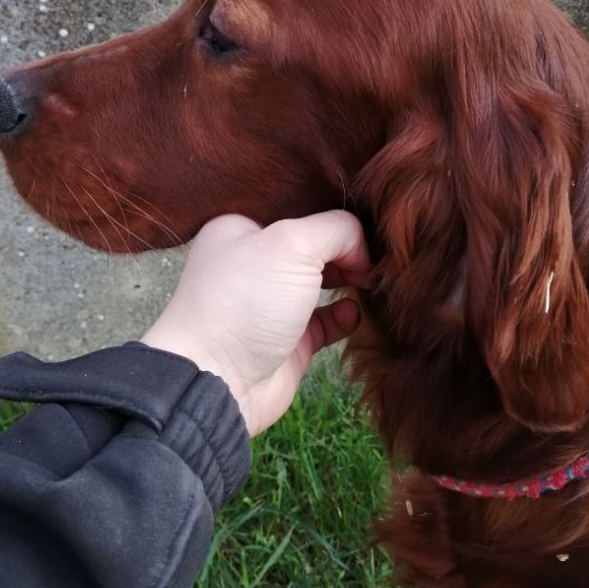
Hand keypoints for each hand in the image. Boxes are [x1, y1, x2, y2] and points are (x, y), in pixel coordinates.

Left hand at [141, 211, 371, 435]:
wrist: (217, 381)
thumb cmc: (244, 301)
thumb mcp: (292, 244)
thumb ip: (336, 230)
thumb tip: (362, 247)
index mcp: (241, 228)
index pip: (298, 206)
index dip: (332, 213)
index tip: (364, 224)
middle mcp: (253, 263)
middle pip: (313, 245)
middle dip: (345, 249)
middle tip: (371, 257)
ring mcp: (270, 303)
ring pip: (322, 282)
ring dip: (349, 280)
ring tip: (369, 281)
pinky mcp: (288, 341)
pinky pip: (326, 320)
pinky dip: (344, 315)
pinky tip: (352, 313)